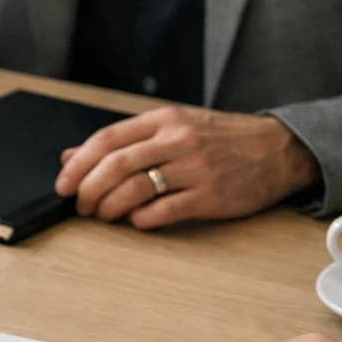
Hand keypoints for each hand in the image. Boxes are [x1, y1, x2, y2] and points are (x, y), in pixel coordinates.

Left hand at [54, 106, 319, 228]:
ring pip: (135, 189)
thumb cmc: (220, 140)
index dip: (78, 165)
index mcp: (164, 120)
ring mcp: (195, 168)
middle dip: (88, 190)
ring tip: (104, 216)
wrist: (278, 150)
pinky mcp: (209, 196)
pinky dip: (140, 221)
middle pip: (115, 165)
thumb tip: (70, 156)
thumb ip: (124, 141)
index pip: (107, 139)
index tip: (63, 185)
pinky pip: (162, 212)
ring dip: (110, 208)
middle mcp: (177, 140)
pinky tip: (137, 222)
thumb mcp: (173, 128)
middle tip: (81, 206)